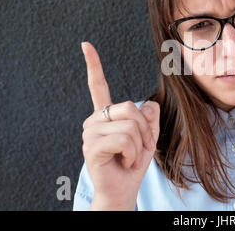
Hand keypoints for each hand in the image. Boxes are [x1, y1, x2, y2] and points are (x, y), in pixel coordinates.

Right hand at [80, 41, 159, 209]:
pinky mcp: (91, 147)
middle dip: (144, 130)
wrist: (123, 190)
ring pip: (130, 126)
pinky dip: (132, 154)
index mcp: (105, 115)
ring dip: (139, 146)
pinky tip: (123, 163)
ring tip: (129, 158)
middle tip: (140, 149)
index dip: (93, 65)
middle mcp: (94, 120)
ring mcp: (90, 133)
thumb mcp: (148, 137)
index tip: (85, 44)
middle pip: (130, 107)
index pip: (98, 86)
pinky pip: (125, 140)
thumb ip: (149, 117)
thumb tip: (148, 104)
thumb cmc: (133, 163)